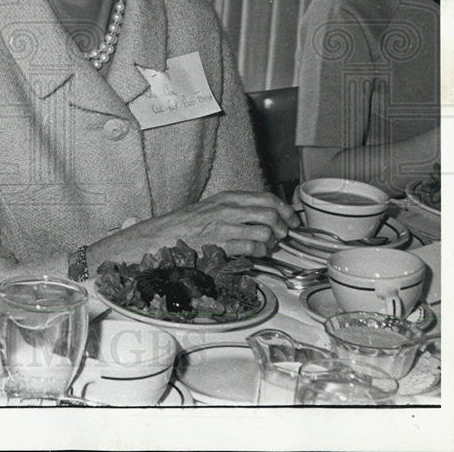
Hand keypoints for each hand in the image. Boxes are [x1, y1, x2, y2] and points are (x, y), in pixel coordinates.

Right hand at [90, 191, 299, 263]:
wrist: (162, 236)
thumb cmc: (186, 225)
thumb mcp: (212, 208)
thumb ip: (236, 209)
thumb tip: (264, 216)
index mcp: (227, 198)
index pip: (266, 198)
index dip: (284, 209)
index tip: (291, 219)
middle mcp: (228, 209)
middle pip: (270, 213)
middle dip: (283, 227)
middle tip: (283, 235)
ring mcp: (225, 226)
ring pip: (265, 231)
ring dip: (272, 242)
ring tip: (267, 247)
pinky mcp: (222, 244)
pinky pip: (253, 248)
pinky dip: (260, 253)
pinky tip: (255, 255)